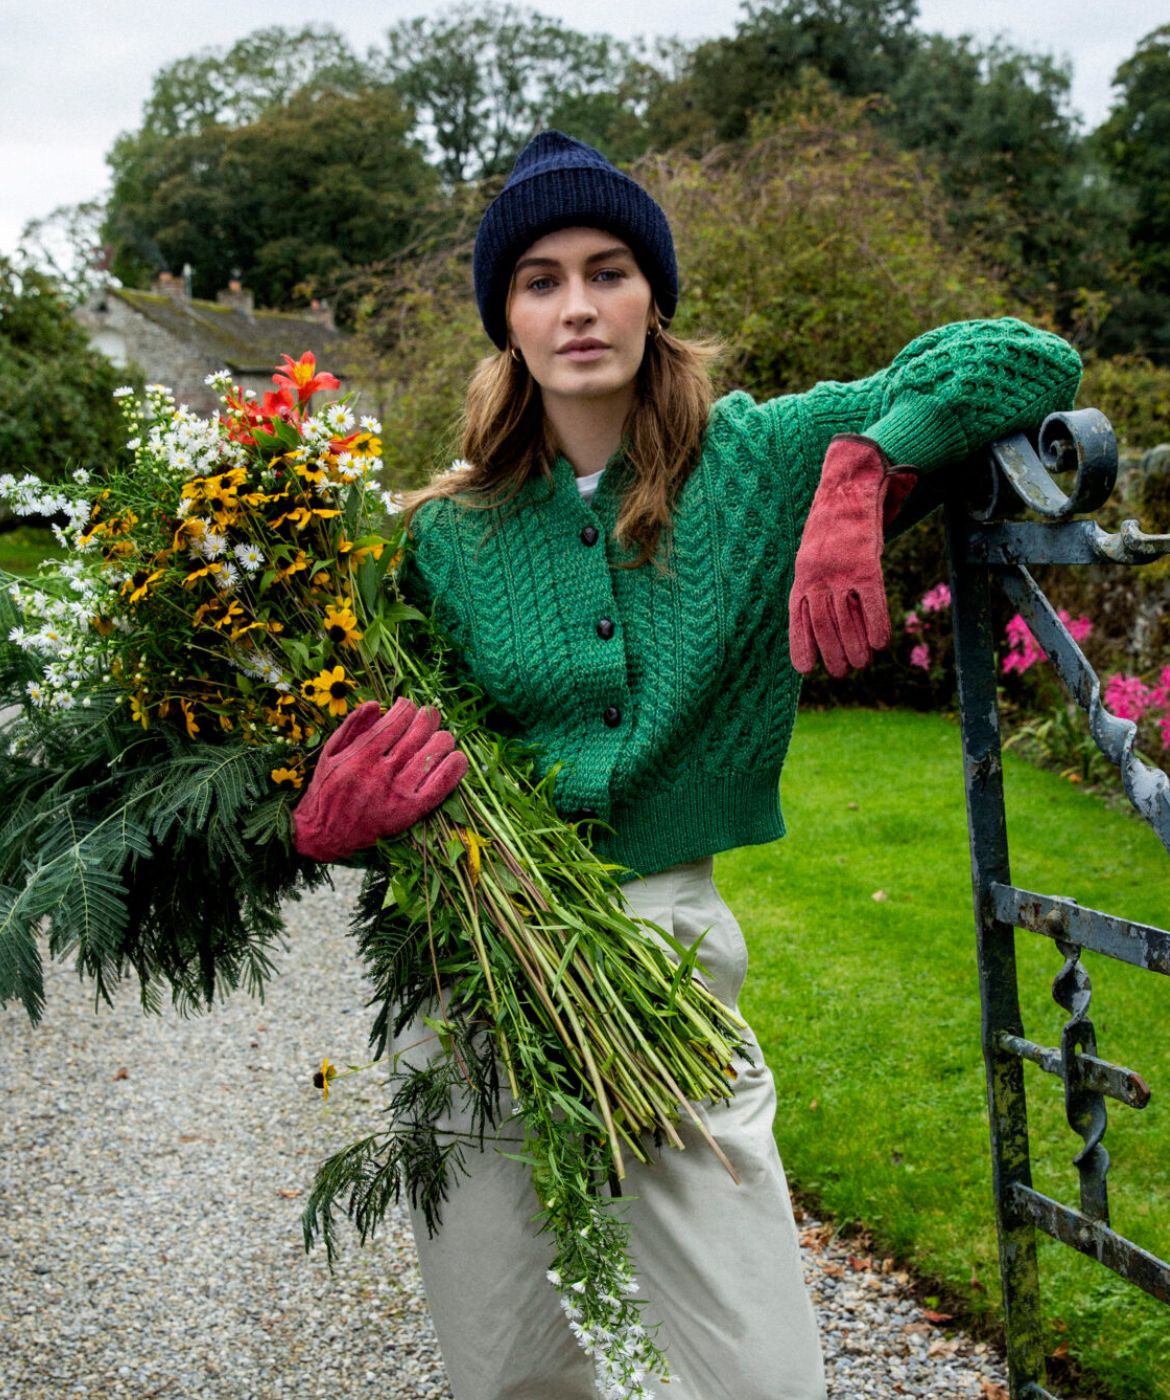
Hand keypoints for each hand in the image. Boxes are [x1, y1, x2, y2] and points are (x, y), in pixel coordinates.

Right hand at [292, 698, 467, 861]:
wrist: (325, 835)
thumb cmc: (327, 790)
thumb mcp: (330, 753)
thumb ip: (351, 727)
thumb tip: (375, 703)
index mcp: (360, 755)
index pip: (396, 721)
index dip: (407, 708)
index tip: (408, 707)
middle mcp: (380, 772)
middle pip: (417, 734)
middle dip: (428, 718)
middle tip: (429, 716)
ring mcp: (397, 792)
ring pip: (431, 755)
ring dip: (442, 739)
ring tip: (441, 737)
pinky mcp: (410, 811)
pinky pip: (439, 786)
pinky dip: (453, 769)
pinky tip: (457, 758)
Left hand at [788, 435, 917, 677]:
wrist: (851, 484)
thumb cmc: (836, 523)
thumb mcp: (816, 551)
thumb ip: (818, 579)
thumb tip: (825, 611)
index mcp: (803, 574)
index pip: (798, 617)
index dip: (801, 644)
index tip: (805, 669)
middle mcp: (817, 575)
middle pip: (822, 623)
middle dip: (831, 652)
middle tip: (841, 672)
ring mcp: (840, 570)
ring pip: (845, 618)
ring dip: (853, 646)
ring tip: (860, 665)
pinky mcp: (865, 563)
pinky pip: (870, 601)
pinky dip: (875, 624)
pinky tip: (880, 645)